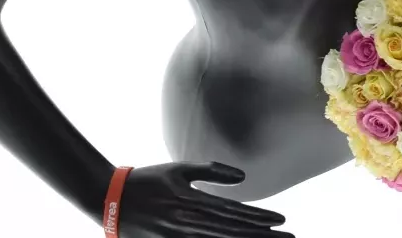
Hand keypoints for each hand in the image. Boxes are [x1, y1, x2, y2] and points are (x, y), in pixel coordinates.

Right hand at [117, 161, 292, 237]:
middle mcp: (188, 224)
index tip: (281, 220)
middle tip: (288, 236)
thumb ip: (211, 172)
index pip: (233, 213)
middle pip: (232, 233)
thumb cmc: (148, 180)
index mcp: (191, 202)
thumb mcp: (180, 169)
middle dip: (262, 236)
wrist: (112, 201)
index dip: (258, 218)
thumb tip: (243, 179)